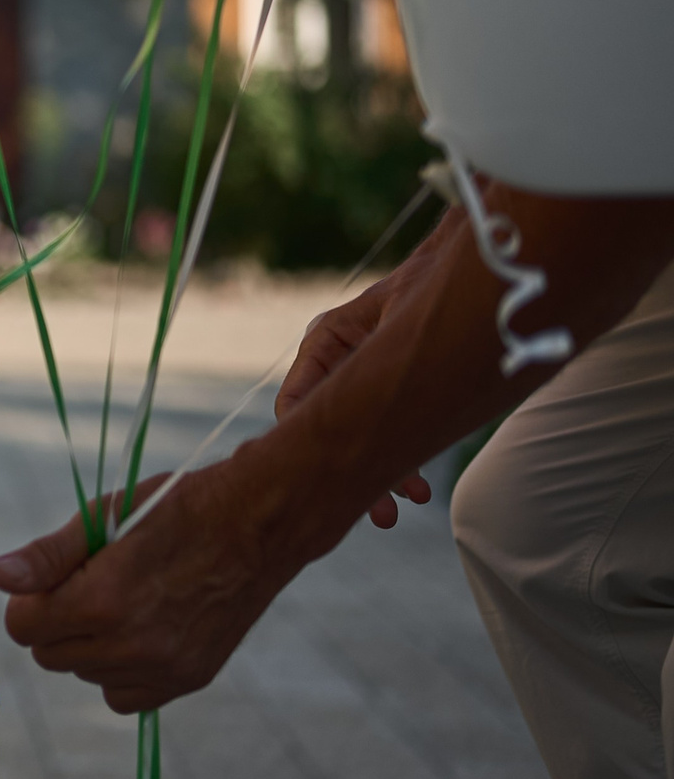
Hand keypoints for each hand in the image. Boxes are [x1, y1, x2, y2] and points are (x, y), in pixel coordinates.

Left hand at [0, 463, 302, 712]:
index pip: (23, 626)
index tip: (55, 579)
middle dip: (56, 622)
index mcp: (103, 599)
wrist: (260, 524)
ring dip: (90, 647)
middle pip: (49, 656)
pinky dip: (122, 671)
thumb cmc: (176, 509)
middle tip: (92, 584)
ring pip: (85, 676)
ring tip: (125, 601)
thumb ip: (46, 556)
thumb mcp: (105, 516)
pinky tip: (141, 631)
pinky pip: (124, 698)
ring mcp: (165, 667)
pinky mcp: (189, 679)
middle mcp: (133, 644)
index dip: (30, 601)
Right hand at [278, 289, 430, 528]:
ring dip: (383, 473)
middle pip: (331, 430)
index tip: (324, 481)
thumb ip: (369, 362)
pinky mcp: (394, 390)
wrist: (481, 262)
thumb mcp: (402, 322)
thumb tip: (342, 417)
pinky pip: (388, 432)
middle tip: (383, 515)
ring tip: (412, 501)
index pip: (297, 405)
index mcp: (326, 340)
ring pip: (360, 438)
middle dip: (355, 474)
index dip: (306, 445)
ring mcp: (366, 378)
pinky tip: (421, 487)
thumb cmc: (440, 283)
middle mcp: (339, 362)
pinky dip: (402, 458)